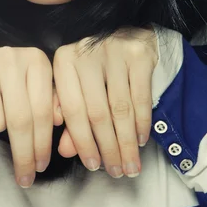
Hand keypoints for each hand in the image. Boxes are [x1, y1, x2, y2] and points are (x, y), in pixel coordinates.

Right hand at [0, 45, 55, 188]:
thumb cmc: (6, 78)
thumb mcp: (32, 83)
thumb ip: (50, 101)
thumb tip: (60, 121)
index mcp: (36, 59)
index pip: (43, 111)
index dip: (43, 143)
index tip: (41, 166)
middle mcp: (11, 59)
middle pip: (21, 121)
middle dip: (24, 155)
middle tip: (25, 176)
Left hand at [52, 25, 157, 178]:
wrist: (127, 34)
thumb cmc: (96, 66)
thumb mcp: (77, 85)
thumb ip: (70, 116)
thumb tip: (66, 150)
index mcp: (64, 60)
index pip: (72, 109)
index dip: (82, 142)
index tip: (93, 166)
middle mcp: (86, 52)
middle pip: (97, 112)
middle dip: (108, 148)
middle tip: (117, 171)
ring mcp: (113, 51)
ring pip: (120, 109)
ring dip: (126, 143)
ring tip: (130, 165)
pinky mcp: (138, 54)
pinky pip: (141, 98)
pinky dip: (142, 124)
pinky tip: (141, 140)